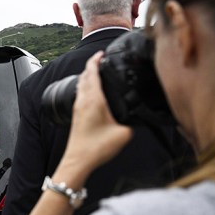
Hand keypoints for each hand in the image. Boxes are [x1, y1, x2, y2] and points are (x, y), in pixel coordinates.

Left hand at [59, 52, 132, 176]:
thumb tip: (138, 115)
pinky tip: (94, 93)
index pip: (91, 71)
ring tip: (99, 72)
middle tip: (103, 59)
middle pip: (85, 75)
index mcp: (93, 99)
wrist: (77, 161)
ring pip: (81, 84)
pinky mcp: (76, 116)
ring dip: (88, 75)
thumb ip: (134, 121)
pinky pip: (80, 94)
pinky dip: (87, 86)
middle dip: (92, 65)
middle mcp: (82, 100)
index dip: (96, 59)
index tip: (103, 52)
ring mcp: (77, 108)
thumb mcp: (124, 133)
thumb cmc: (96, 148)